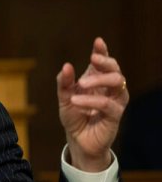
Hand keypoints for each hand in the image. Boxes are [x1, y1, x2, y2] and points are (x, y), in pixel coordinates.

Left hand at [57, 37, 128, 171]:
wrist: (78, 140)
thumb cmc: (74, 116)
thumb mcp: (64, 98)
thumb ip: (64, 82)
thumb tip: (67, 66)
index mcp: (97, 79)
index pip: (103, 62)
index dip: (102, 51)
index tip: (98, 41)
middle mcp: (109, 88)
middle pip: (115, 68)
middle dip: (105, 61)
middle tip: (92, 59)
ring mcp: (115, 100)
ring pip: (117, 81)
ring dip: (99, 79)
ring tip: (80, 83)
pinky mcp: (115, 114)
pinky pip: (107, 103)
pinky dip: (91, 100)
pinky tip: (76, 100)